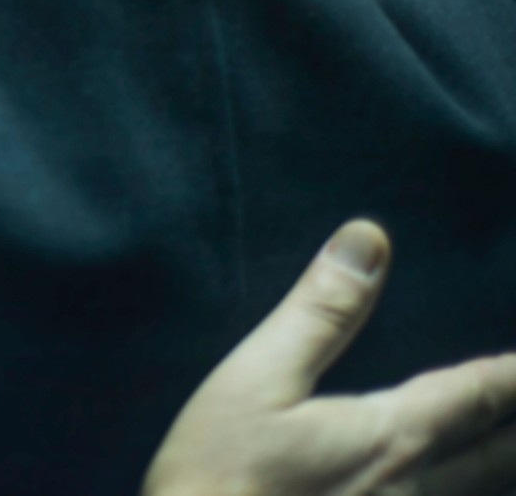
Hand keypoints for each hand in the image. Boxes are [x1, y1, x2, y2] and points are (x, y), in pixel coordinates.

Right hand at [143, 220, 515, 495]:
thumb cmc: (222, 472)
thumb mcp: (257, 378)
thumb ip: (320, 313)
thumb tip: (370, 239)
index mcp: (394, 436)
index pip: (476, 394)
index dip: (513, 374)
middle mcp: (419, 489)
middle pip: (497, 457)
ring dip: (499, 469)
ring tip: (504, 451)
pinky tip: (445, 491)